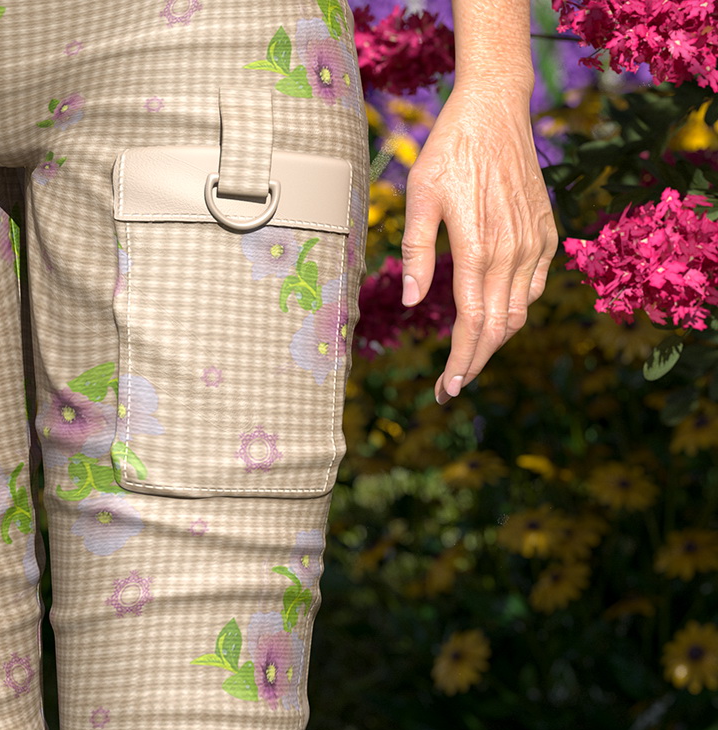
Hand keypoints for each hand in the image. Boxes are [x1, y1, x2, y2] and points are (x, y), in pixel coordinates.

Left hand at [397, 82, 559, 404]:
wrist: (495, 112)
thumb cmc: (448, 152)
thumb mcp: (418, 199)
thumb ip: (416, 253)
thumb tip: (412, 302)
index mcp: (479, 248)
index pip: (472, 322)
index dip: (460, 360)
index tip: (446, 388)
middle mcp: (513, 250)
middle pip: (498, 326)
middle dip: (474, 362)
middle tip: (450, 387)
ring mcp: (534, 242)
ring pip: (519, 311)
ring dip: (494, 340)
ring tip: (467, 358)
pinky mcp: (545, 232)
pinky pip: (533, 286)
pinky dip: (514, 310)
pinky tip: (493, 318)